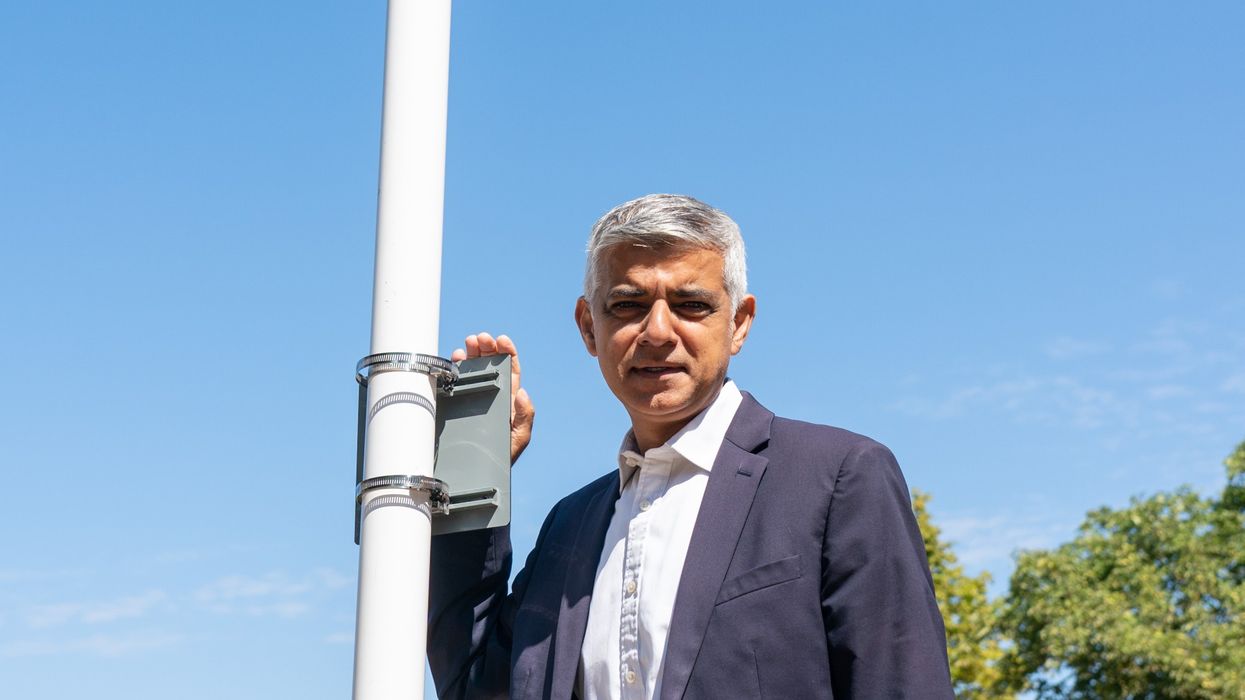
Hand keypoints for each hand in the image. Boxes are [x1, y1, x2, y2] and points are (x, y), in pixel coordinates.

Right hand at [451, 332, 534, 464]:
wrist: (476, 474)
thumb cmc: (501, 457)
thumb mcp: (519, 438)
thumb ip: (525, 417)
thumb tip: (523, 393)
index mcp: (508, 400)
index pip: (511, 370)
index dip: (508, 353)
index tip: (502, 339)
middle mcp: (491, 395)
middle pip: (490, 363)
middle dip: (487, 348)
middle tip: (481, 338)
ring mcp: (473, 398)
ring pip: (473, 368)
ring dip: (471, 353)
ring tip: (468, 344)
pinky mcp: (457, 404)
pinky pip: (455, 381)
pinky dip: (455, 368)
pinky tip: (455, 359)